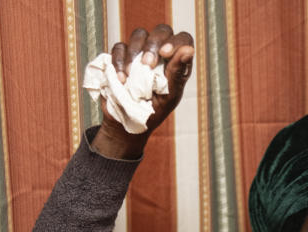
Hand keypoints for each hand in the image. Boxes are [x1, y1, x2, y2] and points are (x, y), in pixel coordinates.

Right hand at [91, 24, 194, 158]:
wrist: (128, 124)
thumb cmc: (154, 111)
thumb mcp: (169, 96)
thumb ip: (178, 73)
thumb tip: (189, 50)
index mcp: (177, 61)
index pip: (183, 39)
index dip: (176, 41)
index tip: (165, 54)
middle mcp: (160, 52)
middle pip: (161, 31)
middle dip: (153, 44)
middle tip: (147, 63)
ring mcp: (139, 53)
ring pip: (139, 35)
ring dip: (135, 52)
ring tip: (132, 74)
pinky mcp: (121, 57)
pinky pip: (119, 47)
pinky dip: (118, 61)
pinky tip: (122, 79)